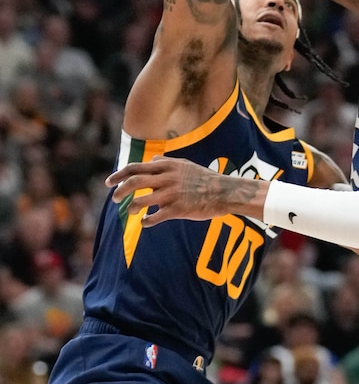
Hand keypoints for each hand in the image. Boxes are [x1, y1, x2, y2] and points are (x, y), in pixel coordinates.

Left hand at [106, 156, 267, 226]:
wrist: (224, 192)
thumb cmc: (204, 178)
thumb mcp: (185, 165)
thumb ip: (166, 163)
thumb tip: (150, 161)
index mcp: (168, 166)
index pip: (136, 167)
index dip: (119, 175)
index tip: (109, 183)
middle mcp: (167, 178)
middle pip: (135, 182)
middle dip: (120, 191)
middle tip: (115, 199)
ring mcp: (172, 194)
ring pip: (142, 200)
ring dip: (132, 207)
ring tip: (130, 211)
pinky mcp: (178, 209)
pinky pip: (156, 217)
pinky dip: (147, 221)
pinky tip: (146, 222)